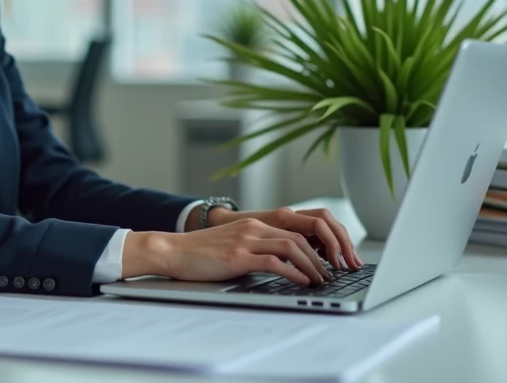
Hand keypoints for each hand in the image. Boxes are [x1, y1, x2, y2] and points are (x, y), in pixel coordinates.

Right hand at [121, 220, 334, 285]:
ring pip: (291, 248)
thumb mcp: (234, 246)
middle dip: (321, 257)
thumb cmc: (202, 253)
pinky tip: (301, 281)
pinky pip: (274, 262)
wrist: (175, 250)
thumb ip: (256, 250)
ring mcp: (246, 241)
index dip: (316, 247)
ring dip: (312, 266)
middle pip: (300, 238)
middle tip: (332, 274)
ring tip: (321, 280)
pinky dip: (293, 272)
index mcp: (255, 225)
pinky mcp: (238, 256)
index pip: (296, 232)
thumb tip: (282, 266)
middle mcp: (254, 229)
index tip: (328, 263)